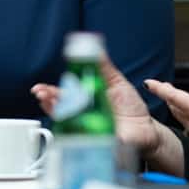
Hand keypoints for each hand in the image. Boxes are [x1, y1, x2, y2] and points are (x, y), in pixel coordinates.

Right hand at [30, 55, 163, 157]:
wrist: (147, 127)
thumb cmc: (131, 107)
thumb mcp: (117, 82)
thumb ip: (103, 67)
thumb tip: (94, 47)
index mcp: (87, 99)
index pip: (64, 94)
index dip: (50, 91)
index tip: (41, 88)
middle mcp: (84, 114)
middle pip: (60, 108)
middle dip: (48, 101)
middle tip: (42, 94)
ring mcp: (88, 128)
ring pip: (65, 122)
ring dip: (55, 113)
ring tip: (48, 104)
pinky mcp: (95, 141)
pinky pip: (80, 138)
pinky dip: (73, 132)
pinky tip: (70, 122)